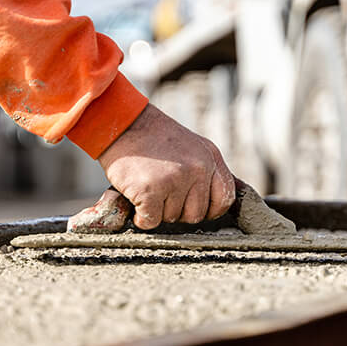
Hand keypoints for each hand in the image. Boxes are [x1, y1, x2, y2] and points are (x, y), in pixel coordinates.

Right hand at [98, 104, 235, 229]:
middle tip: (161, 191)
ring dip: (157, 210)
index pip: (224, 199)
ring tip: (148, 184)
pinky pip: (151, 221)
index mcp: (210, 157)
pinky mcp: (152, 190)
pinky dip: (140, 216)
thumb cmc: (153, 139)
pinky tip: (136, 197)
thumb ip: (205, 171)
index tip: (192, 208)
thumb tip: (218, 205)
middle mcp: (198, 168)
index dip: (209, 211)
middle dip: (177, 210)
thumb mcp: (191, 146)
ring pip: (172, 218)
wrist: (122, 124)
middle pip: (197, 215)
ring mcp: (176, 179)